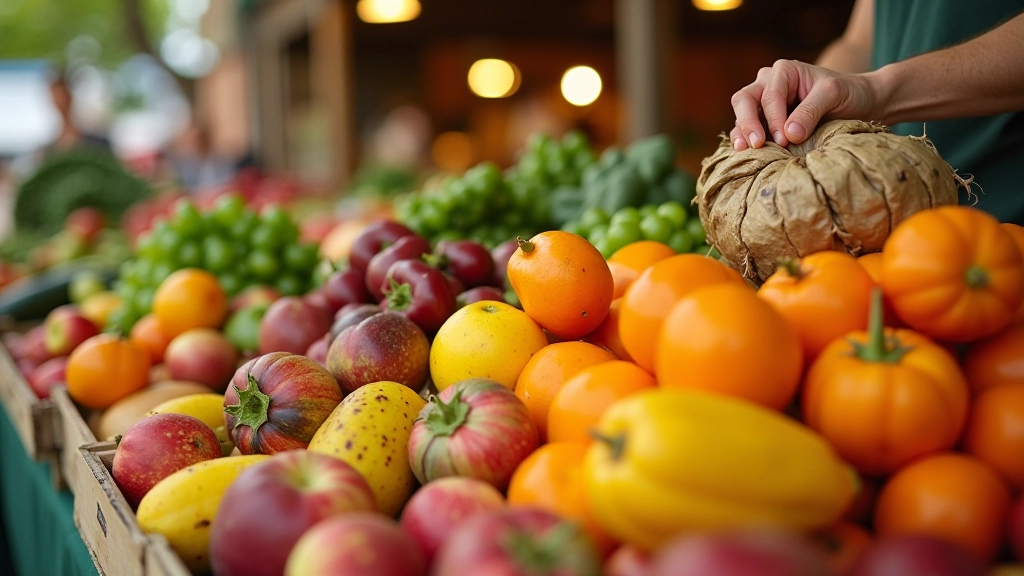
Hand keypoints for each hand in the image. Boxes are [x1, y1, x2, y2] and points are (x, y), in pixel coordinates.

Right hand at [730, 59, 875, 149]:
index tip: (785, 141)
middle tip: (756, 144)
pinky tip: (747, 154)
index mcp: (784, 71)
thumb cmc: (848, 92)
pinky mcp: (765, 120)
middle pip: (744, 100)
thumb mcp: (833, 94)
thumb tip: (789, 134)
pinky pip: (747, 129)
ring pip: (742, 115)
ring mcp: (764, 102)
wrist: (858, 101)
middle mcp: (768, 83)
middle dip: (748, 123)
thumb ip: (810, 111)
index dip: (774, 119)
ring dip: (742, 133)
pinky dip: (745, 140)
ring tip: (746, 151)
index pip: (769, 96)